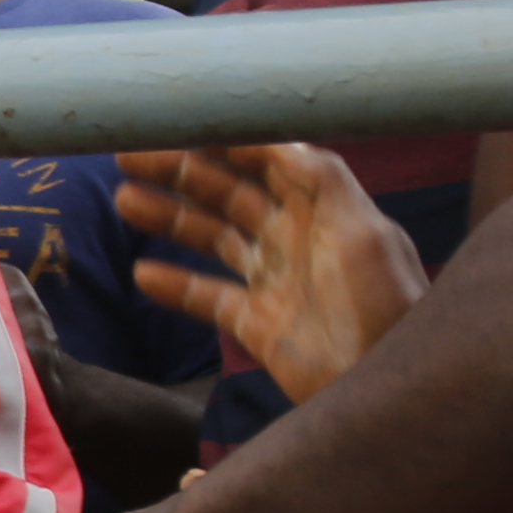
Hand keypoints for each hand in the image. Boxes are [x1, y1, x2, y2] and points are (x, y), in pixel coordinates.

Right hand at [121, 143, 427, 407]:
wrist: (386, 389)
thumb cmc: (384, 307)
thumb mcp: (364, 234)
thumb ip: (324, 181)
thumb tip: (279, 140)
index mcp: (322, 208)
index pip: (266, 160)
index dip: (224, 141)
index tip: (178, 123)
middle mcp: (295, 237)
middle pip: (230, 192)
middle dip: (183, 172)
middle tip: (130, 156)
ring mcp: (274, 281)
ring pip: (214, 237)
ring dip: (172, 217)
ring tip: (125, 200)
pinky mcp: (259, 325)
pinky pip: (209, 297)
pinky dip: (176, 286)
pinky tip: (142, 273)